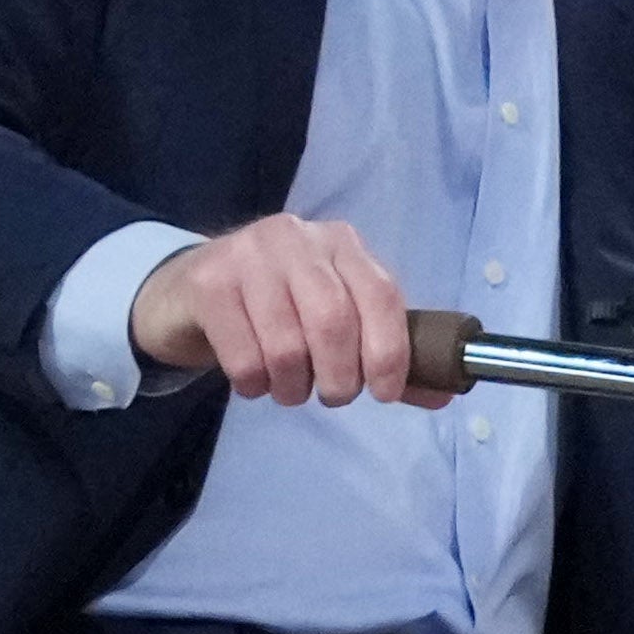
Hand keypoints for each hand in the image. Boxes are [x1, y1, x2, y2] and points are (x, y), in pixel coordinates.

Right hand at [131, 214, 429, 407]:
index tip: (384, 393)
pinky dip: (254, 384)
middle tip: (332, 395)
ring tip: (288, 388)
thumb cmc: (275, 310)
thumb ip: (385, 353)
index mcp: (342, 244)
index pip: (381, 295)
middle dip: (340, 377)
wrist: (188, 294)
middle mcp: (297, 238)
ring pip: (287, 345)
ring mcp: (248, 254)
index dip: (390, 352)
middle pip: (334, 321)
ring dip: (293, 386)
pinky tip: (253, 378)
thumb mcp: (334, 321)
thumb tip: (445, 389)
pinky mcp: (208, 282)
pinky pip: (244, 357)